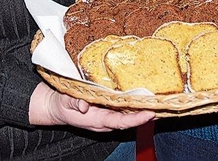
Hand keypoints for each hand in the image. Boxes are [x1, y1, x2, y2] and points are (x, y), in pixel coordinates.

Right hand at [30, 82, 154, 130]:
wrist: (55, 105)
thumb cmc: (61, 103)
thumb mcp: (64, 102)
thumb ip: (73, 102)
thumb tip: (84, 105)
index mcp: (97, 120)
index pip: (121, 122)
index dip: (136, 119)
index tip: (150, 113)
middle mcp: (105, 119)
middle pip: (129, 119)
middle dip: (146, 114)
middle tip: (163, 105)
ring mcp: (107, 114)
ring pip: (128, 114)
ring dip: (142, 109)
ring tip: (159, 101)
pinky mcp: (107, 108)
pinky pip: (123, 108)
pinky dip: (134, 103)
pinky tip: (143, 96)